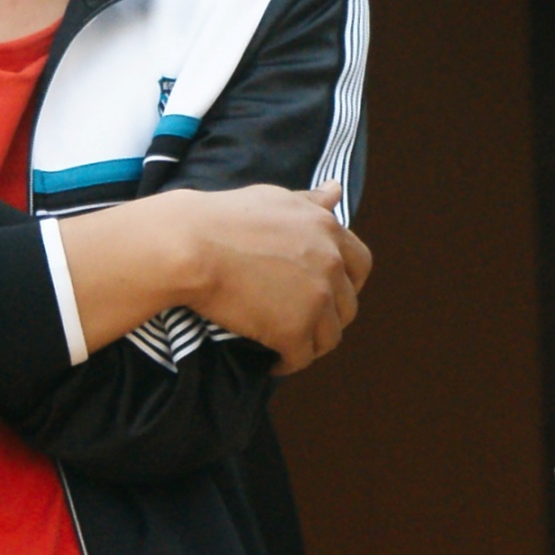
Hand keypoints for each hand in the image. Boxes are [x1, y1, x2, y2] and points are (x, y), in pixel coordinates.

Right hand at [168, 182, 370, 374]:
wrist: (193, 245)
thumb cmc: (225, 217)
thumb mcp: (276, 199)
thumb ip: (311, 201)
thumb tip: (337, 191)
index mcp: (328, 230)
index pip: (361, 264)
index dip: (349, 282)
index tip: (330, 293)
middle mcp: (331, 263)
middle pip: (348, 305)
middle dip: (329, 316)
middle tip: (302, 321)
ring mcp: (316, 298)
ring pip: (330, 337)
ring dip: (311, 343)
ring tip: (288, 344)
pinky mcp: (294, 329)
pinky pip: (302, 358)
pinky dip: (288, 363)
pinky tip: (272, 361)